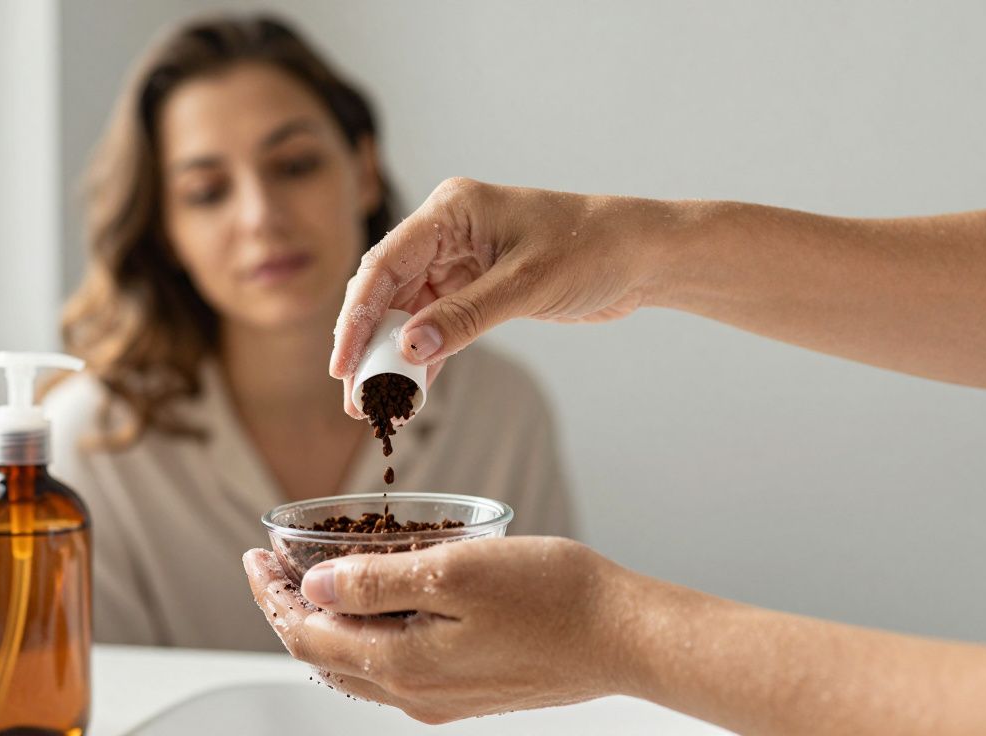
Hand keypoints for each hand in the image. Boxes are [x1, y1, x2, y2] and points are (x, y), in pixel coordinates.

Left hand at [242, 537, 638, 723]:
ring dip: (323, 626)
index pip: (306, 635)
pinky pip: (390, 669)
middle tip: (270, 567)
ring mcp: (440, 697)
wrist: (623, 637)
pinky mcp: (466, 690)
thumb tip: (312, 587)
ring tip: (309, 582)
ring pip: (354, 666)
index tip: (253, 555)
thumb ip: (376, 583)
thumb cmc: (551, 596)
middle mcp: (414, 693)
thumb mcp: (454, 571)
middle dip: (287, 611)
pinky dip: (362, 637)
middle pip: (322, 655)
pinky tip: (373, 608)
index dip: (270, 595)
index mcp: (402, 665)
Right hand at [332, 177, 674, 417]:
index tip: (343, 362)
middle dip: (367, 343)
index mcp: (450, 211)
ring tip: (375, 406)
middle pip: (387, 290)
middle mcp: (446, 233)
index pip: (385, 263)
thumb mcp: (526, 285)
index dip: (357, 315)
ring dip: (392, 358)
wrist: (642, 255)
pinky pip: (436, 326)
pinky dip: (425, 359)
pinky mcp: (475, 289)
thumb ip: (464, 317)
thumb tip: (408, 352)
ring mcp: (458, 261)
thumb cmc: (593, 248)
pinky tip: (411, 394)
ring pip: (408, 314)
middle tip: (353, 395)